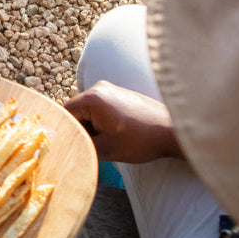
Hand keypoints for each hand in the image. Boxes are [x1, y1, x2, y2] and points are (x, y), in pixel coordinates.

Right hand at [64, 81, 182, 162]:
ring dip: (92, 128)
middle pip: (76, 112)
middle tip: (91, 148)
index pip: (65, 115)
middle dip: (81, 131)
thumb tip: (67, 148)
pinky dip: (101, 122)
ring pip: (88, 111)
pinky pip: (99, 108)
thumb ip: (82, 146)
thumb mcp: (106, 149)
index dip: (66, 133)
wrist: (173, 131)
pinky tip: (114, 136)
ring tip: (106, 143)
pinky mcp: (119, 94)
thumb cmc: (141, 140)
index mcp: (92, 98)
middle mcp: (98, 88)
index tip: (70, 148)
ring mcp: (110, 89)